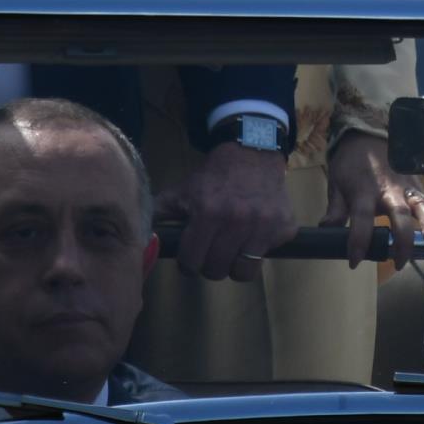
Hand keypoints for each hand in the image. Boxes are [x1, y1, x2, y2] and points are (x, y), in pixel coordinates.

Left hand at [156, 140, 298, 282]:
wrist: (253, 151)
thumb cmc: (214, 176)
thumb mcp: (182, 190)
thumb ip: (159, 213)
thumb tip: (139, 237)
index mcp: (208, 213)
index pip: (192, 262)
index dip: (189, 263)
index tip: (192, 257)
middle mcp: (238, 221)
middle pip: (217, 271)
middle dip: (211, 265)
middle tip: (212, 253)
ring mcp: (264, 225)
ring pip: (244, 272)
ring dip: (235, 264)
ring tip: (232, 249)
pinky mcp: (284, 227)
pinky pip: (268, 256)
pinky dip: (260, 250)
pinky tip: (254, 235)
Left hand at [323, 131, 423, 267]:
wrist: (365, 135)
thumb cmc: (349, 164)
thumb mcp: (336, 184)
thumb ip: (335, 210)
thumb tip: (328, 232)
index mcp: (363, 190)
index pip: (362, 219)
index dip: (359, 241)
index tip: (354, 261)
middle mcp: (387, 189)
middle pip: (398, 214)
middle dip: (400, 240)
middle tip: (397, 262)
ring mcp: (405, 186)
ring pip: (421, 205)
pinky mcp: (416, 184)